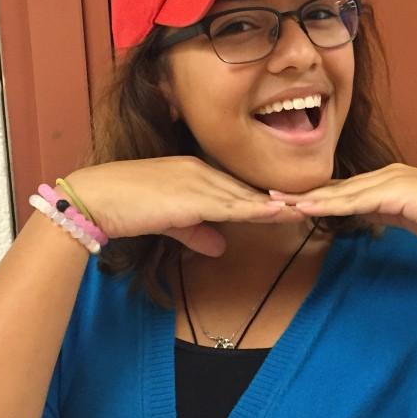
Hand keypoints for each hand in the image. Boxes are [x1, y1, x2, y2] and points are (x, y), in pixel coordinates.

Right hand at [63, 157, 306, 256]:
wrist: (97, 198)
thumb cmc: (126, 206)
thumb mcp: (170, 221)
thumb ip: (196, 231)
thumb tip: (218, 246)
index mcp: (197, 172)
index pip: (241, 187)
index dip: (269, 198)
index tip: (297, 203)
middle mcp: (202, 171)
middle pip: (251, 189)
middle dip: (284, 199)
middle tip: (319, 202)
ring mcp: (198, 181)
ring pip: (247, 196)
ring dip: (279, 205)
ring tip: (311, 208)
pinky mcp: (191, 196)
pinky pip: (231, 205)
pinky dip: (257, 210)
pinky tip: (280, 213)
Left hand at [267, 163, 416, 244]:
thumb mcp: (408, 216)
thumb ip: (386, 214)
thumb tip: (369, 220)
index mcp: (387, 179)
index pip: (344, 189)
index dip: (317, 195)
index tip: (291, 200)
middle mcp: (382, 175)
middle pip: (334, 187)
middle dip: (301, 192)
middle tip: (270, 195)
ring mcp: (386, 181)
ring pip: (337, 192)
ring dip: (305, 198)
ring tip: (275, 201)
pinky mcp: (389, 193)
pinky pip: (350, 202)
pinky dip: (325, 205)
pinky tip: (304, 208)